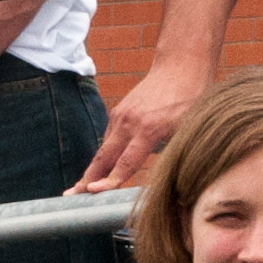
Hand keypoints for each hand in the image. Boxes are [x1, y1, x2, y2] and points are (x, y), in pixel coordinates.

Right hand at [78, 58, 204, 192]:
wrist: (180, 65)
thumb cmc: (191, 98)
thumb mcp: (189, 128)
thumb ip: (171, 150)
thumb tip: (166, 173)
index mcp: (148, 129)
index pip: (126, 163)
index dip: (110, 180)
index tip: (93, 191)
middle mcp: (128, 123)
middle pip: (103, 158)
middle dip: (86, 179)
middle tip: (71, 196)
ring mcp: (121, 115)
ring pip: (104, 149)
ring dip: (94, 169)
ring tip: (82, 187)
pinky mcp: (119, 111)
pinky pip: (110, 138)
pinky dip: (106, 154)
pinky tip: (102, 167)